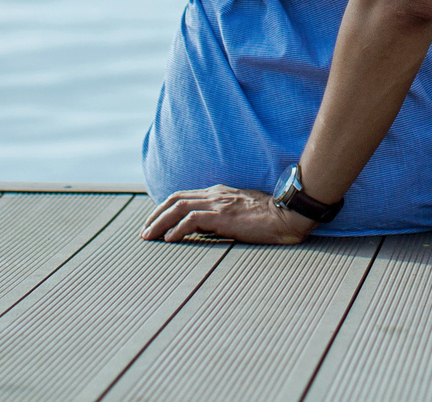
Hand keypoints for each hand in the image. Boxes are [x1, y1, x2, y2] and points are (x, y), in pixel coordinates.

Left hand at [141, 185, 316, 243]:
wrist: (286, 213)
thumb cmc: (269, 216)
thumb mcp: (241, 212)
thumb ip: (223, 217)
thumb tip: (205, 230)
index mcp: (219, 193)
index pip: (184, 196)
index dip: (165, 208)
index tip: (155, 223)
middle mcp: (215, 194)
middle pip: (175, 199)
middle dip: (155, 215)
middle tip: (145, 232)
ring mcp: (219, 204)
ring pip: (178, 208)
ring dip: (160, 222)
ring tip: (149, 237)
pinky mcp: (223, 216)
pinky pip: (192, 220)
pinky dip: (177, 229)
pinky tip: (170, 240)